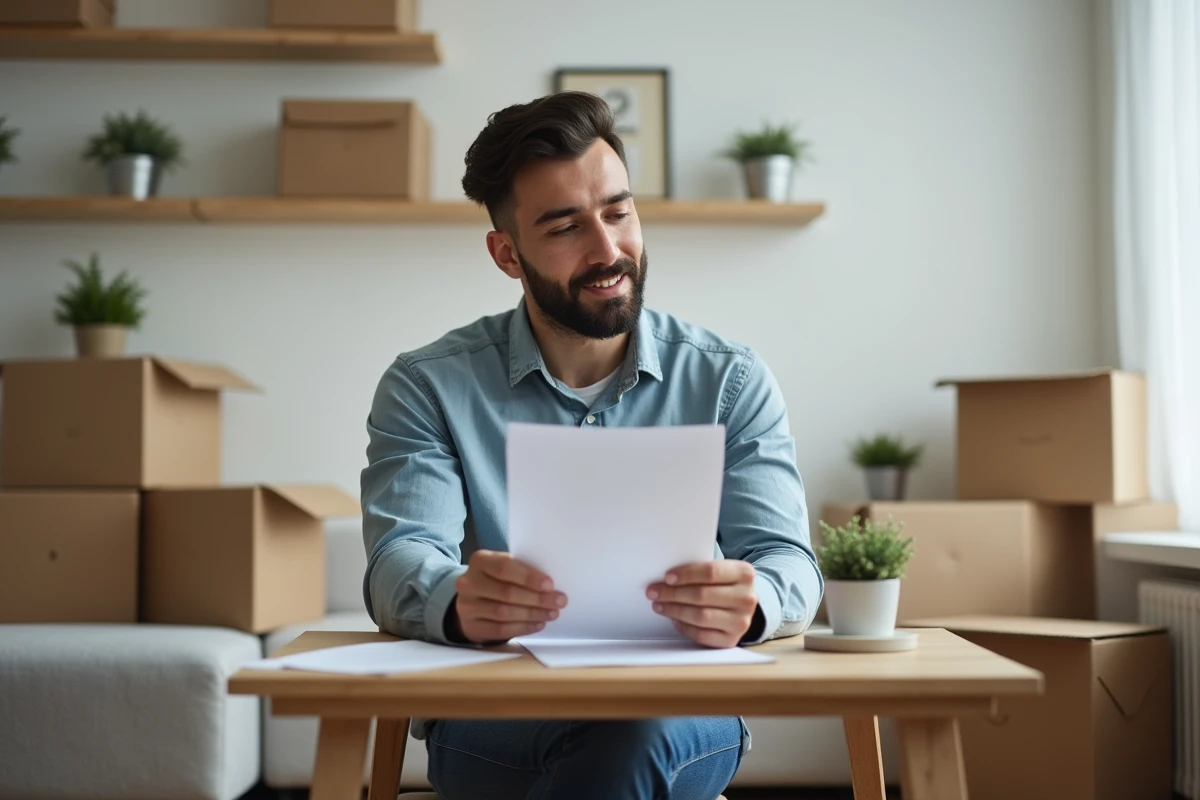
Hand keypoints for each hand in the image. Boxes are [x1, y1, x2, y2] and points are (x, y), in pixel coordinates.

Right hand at [450, 550, 567, 643]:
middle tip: (559, 601)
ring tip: (552, 613)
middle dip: (537, 598)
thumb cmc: (496, 579)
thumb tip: (551, 585)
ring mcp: (467, 606)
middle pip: (507, 592)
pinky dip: (523, 627)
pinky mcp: (471, 626)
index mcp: (480, 560)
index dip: (528, 577)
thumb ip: (521, 570)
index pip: (504, 567)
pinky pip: (500, 630)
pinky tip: (538, 624)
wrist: (471, 599)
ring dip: (533, 614)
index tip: (550, 585)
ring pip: (504, 613)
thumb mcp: (503, 567)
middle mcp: (469, 582)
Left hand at [647, 560, 757, 647]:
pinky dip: (684, 627)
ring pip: (700, 616)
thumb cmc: (724, 584)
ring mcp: (741, 621)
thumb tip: (667, 578)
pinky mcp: (731, 640)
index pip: (711, 572)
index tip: (667, 577)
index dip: (686, 574)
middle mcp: (747, 598)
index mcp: (744, 574)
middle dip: (673, 593)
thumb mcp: (721, 571)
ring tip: (659, 605)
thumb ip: (700, 571)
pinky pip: (702, 635)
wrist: (743, 605)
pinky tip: (674, 619)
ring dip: (675, 610)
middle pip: (702, 595)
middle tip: (653, 591)